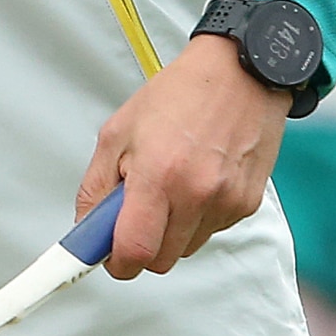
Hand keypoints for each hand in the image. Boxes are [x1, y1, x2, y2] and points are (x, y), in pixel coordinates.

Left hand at [76, 37, 288, 279]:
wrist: (240, 72)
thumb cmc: (182, 93)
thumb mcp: (119, 131)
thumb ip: (96, 186)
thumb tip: (88, 228)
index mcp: (159, 175)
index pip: (134, 252)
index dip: (116, 262)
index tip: (106, 259)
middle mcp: (197, 193)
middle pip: (160, 261)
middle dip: (142, 244)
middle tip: (137, 209)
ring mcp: (227, 202)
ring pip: (186, 248)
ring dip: (172, 230)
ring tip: (171, 183)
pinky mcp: (247, 204)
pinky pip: (211, 231)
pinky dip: (198, 216)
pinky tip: (198, 180)